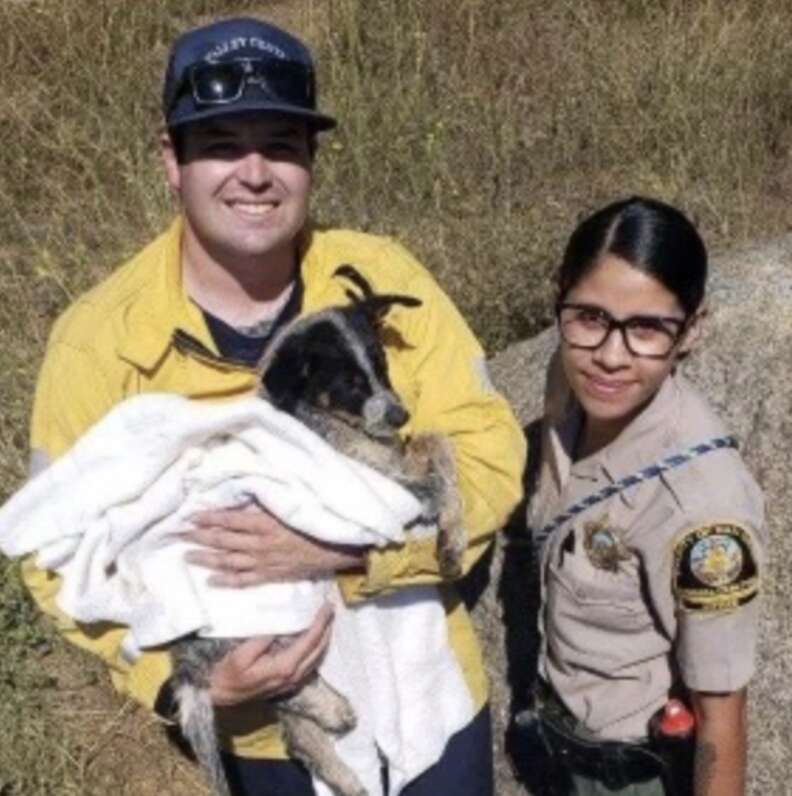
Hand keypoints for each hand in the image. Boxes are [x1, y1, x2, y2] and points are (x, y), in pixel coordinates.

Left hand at [183, 503, 366, 585]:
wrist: (335, 548)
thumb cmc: (313, 523)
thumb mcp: (289, 507)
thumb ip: (264, 504)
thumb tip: (241, 498)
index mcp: (265, 523)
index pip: (229, 520)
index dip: (208, 518)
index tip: (190, 516)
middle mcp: (260, 544)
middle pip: (223, 541)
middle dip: (200, 538)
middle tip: (179, 535)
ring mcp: (264, 562)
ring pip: (228, 562)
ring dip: (206, 559)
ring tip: (188, 556)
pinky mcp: (270, 575)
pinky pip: (243, 580)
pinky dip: (226, 581)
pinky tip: (210, 580)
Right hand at [209, 603, 333, 705]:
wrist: (220, 695)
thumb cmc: (229, 673)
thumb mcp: (242, 653)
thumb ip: (263, 639)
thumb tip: (281, 625)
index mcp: (284, 667)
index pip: (310, 641)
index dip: (320, 623)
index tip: (326, 607)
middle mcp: (293, 676)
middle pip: (319, 649)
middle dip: (327, 628)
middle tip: (330, 610)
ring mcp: (292, 682)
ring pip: (317, 658)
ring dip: (324, 639)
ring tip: (326, 621)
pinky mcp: (289, 684)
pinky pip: (310, 664)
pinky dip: (316, 649)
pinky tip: (315, 639)